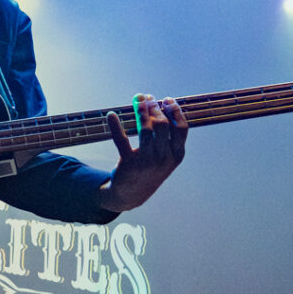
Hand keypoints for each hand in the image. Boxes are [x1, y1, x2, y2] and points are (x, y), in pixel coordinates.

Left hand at [97, 96, 187, 211]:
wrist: (131, 195)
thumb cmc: (151, 169)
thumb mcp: (166, 158)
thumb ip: (168, 137)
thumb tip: (162, 105)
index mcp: (176, 156)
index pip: (181, 128)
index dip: (175, 111)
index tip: (166, 99)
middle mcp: (163, 159)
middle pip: (162, 126)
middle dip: (154, 107)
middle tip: (147, 97)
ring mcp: (146, 163)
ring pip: (145, 130)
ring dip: (141, 110)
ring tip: (137, 99)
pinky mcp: (128, 165)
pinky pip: (121, 141)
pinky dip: (115, 126)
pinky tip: (111, 115)